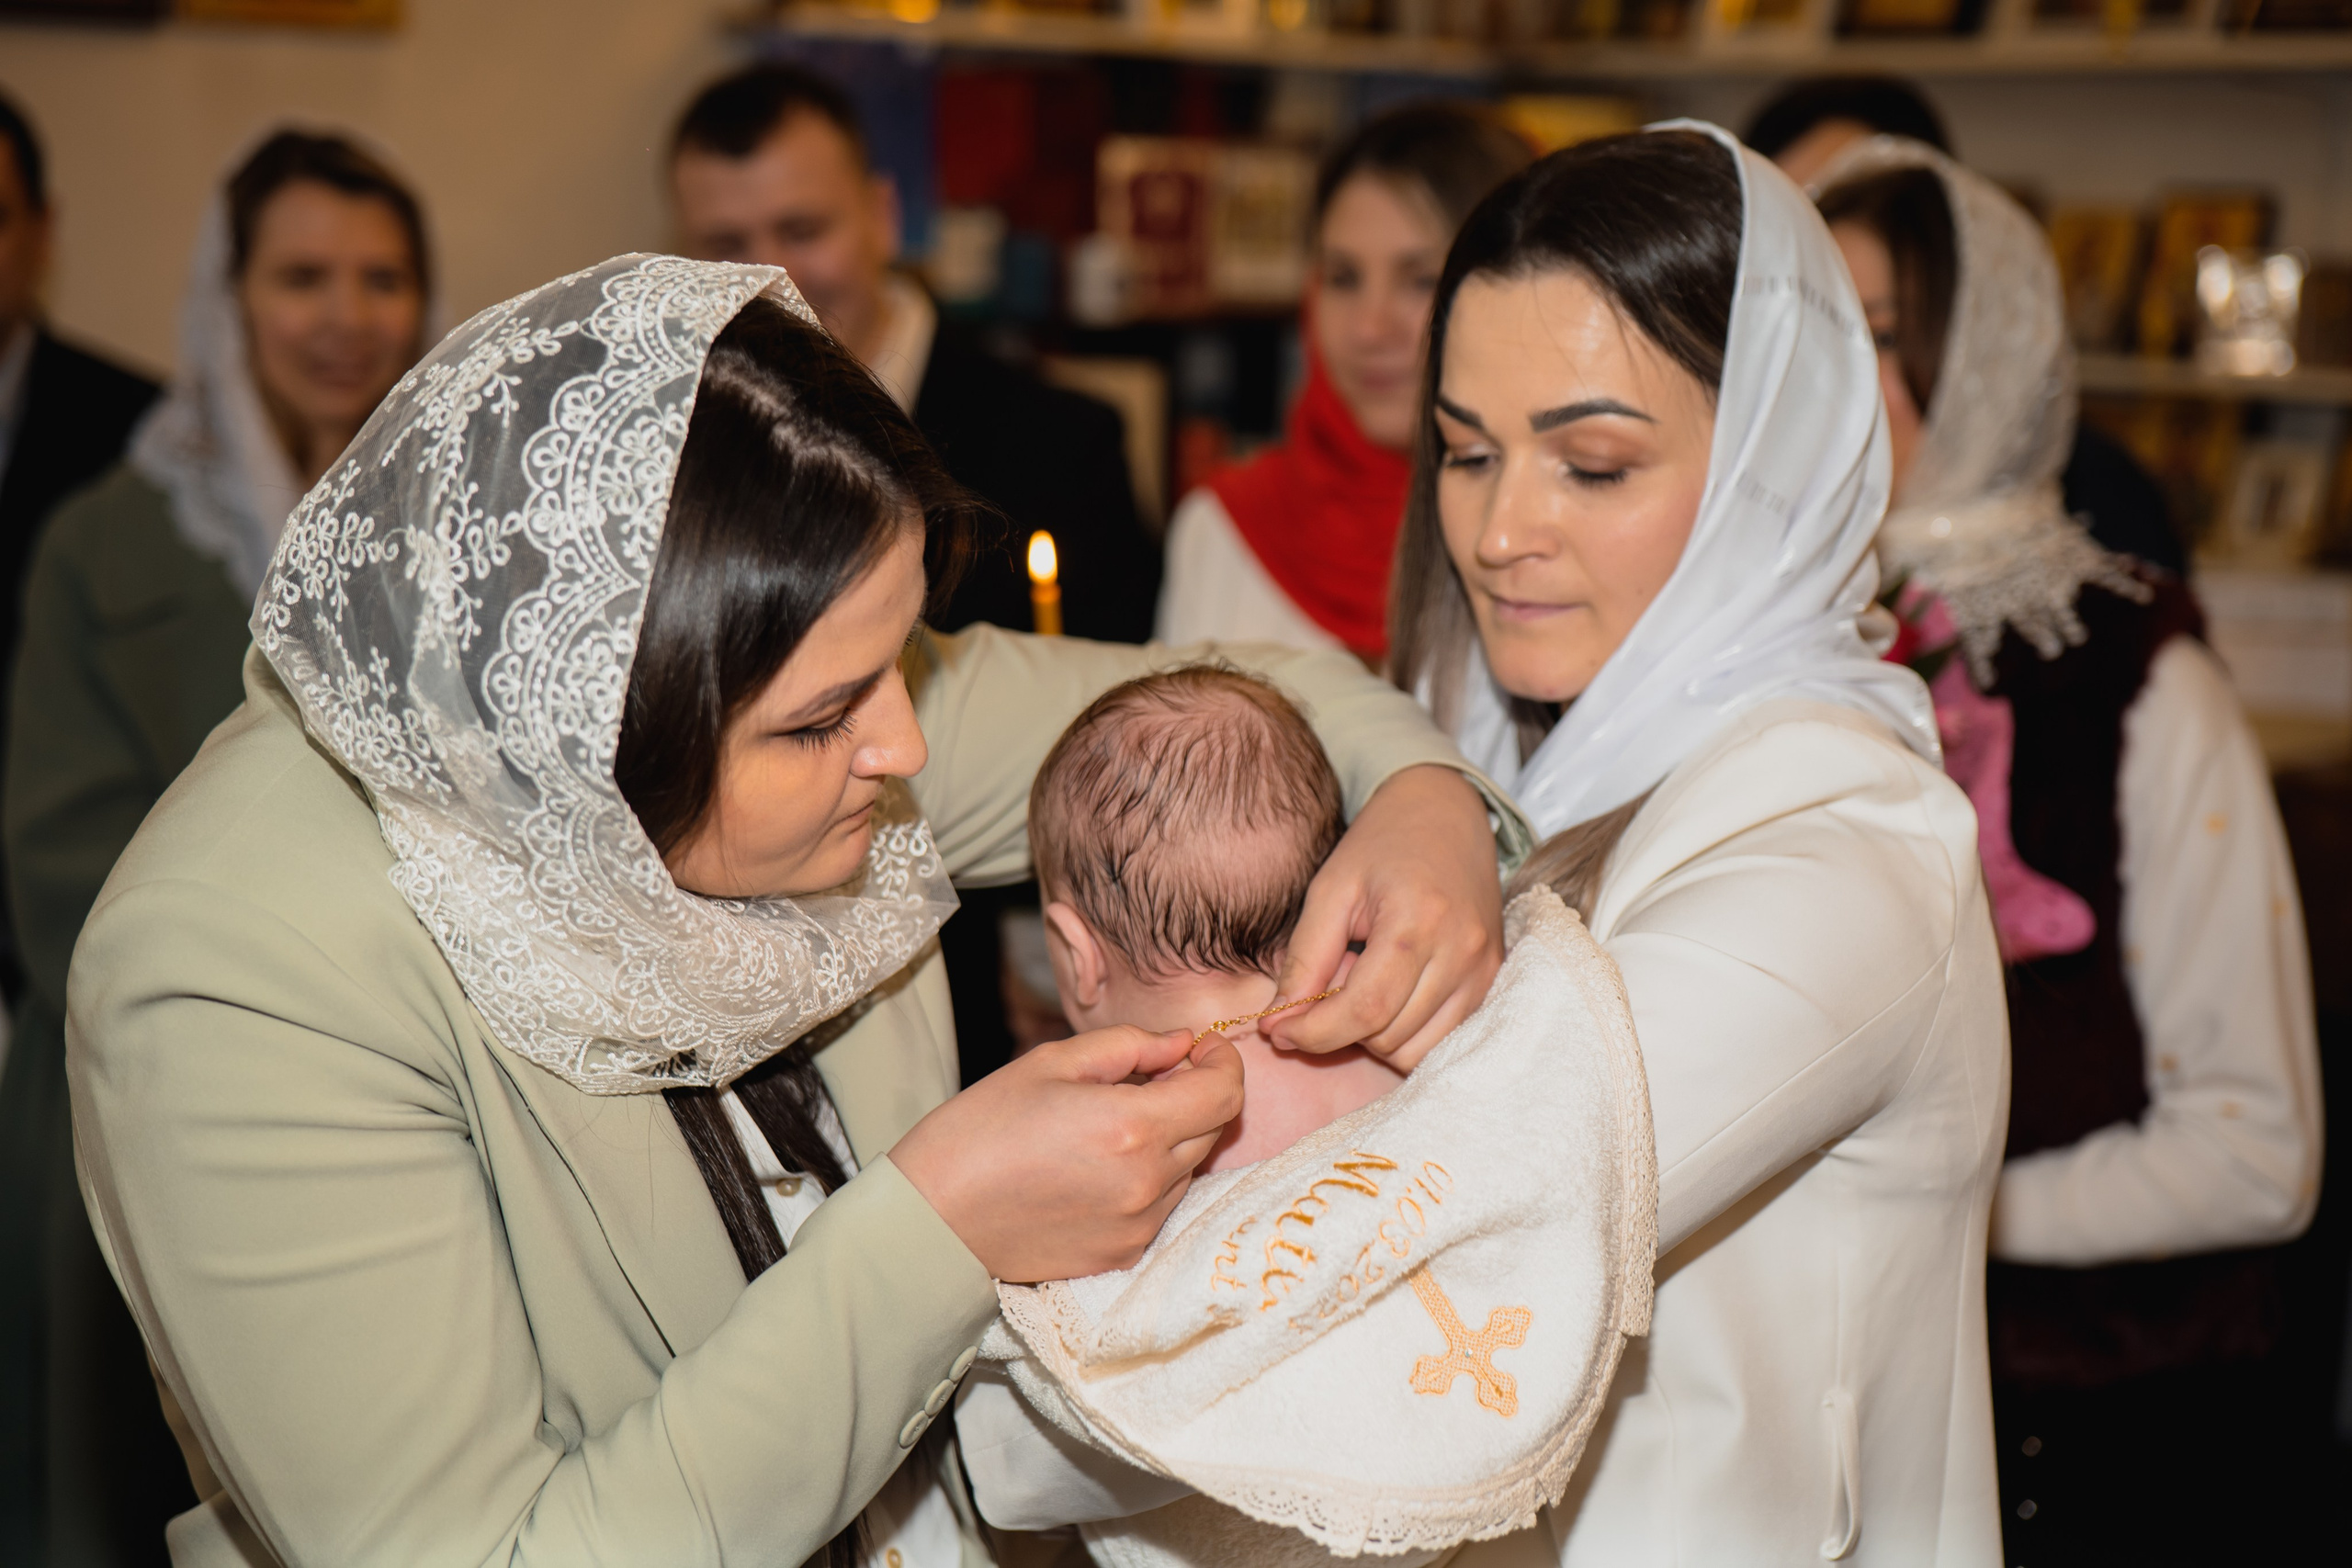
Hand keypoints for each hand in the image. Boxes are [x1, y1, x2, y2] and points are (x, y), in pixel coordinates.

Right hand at [891, 1026, 1244, 1282]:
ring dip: (1173, 1137)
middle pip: (1212, 1130)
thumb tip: (1181, 1044)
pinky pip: (1160, 1204)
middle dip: (1196, 1094)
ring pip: (1188, 1168)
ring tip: (1114, 1122)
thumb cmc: (980, 1129)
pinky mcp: (1122, 1254)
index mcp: (1133, 1126)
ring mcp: (1138, 1225)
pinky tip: (1099, 1164)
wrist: (932, 1218)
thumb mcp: (1050, 1063)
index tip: (1202, 1048)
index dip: (1223, 1062)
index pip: (1224, 1093)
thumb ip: (1129, 1046)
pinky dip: (1149, 1176)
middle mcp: (1147, 1182)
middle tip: (1153, 1075)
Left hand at [1265, 764, 1502, 1070]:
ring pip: (1416, 1051)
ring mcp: (1484, 971)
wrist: (1446, 814)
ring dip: (1375, 1036)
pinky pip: (1443, 1041)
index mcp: (1417, 922)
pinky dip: (1407, 1034)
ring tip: (1364, 982)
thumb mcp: (1330, 890)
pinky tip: (1391, 993)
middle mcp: (1461, 952)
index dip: (1314, 1032)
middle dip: (1341, 1028)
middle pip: (1389, 1037)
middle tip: (1330, 981)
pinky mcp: (1493, 981)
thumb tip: (1279, 1023)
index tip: (1278, 1031)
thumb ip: (1305, 959)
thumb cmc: (1381, 846)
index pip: (1365, 1009)